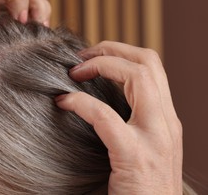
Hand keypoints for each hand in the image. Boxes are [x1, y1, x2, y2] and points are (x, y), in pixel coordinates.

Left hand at [56, 41, 182, 193]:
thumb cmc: (140, 188)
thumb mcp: (144, 147)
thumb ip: (132, 122)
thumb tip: (97, 97)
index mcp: (166, 119)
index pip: (152, 67)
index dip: (120, 53)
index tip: (91, 57)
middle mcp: (167, 123)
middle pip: (148, 62)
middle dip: (110, 49)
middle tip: (80, 57)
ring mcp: (156, 139)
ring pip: (138, 76)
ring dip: (101, 65)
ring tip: (74, 72)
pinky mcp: (135, 157)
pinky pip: (105, 116)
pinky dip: (81, 102)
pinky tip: (63, 103)